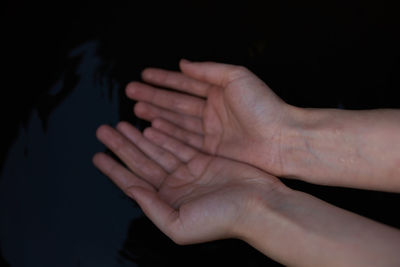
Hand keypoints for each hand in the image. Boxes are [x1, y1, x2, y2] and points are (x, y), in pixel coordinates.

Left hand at [93, 122, 284, 243]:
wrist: (259, 205)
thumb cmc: (222, 219)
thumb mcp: (179, 226)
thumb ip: (152, 208)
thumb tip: (131, 189)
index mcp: (166, 203)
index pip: (133, 183)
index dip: (113, 169)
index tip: (97, 156)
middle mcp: (175, 187)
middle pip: (141, 161)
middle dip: (122, 147)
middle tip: (104, 130)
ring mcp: (189, 172)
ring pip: (157, 149)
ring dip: (139, 138)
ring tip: (121, 124)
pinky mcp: (203, 159)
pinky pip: (178, 143)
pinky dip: (164, 134)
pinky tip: (149, 126)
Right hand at [126, 60, 297, 176]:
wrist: (282, 140)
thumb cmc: (265, 107)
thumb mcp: (237, 77)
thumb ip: (208, 70)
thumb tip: (184, 63)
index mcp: (219, 91)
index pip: (186, 83)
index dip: (164, 78)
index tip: (144, 75)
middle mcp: (213, 111)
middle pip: (177, 102)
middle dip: (154, 96)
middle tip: (131, 92)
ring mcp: (212, 131)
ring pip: (177, 120)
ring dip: (157, 114)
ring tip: (136, 110)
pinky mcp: (212, 150)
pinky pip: (184, 139)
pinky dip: (168, 134)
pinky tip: (152, 128)